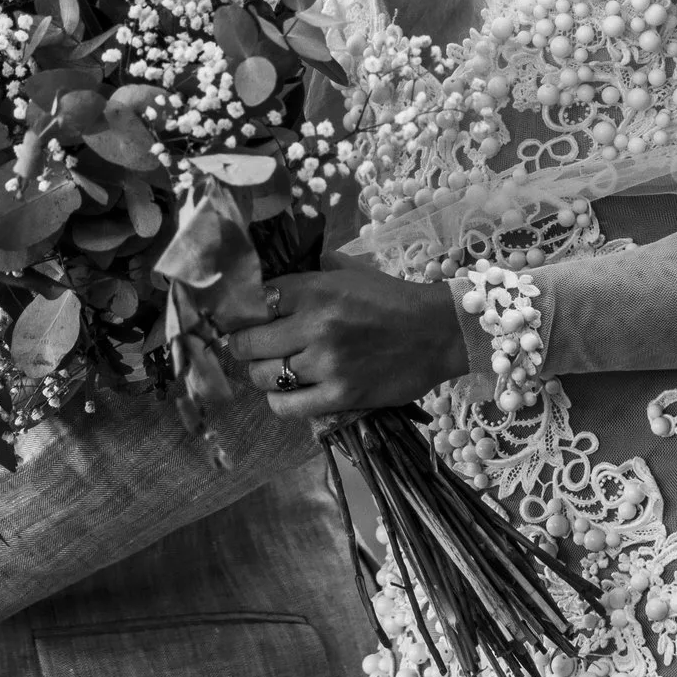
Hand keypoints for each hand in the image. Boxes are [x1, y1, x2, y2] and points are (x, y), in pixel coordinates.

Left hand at [222, 268, 470, 420]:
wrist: (436, 332)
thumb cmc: (391, 299)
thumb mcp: (351, 271)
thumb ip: (312, 269)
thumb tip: (275, 272)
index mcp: (315, 289)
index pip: (253, 303)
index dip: (240, 314)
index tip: (239, 320)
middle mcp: (315, 325)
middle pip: (248, 343)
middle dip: (243, 346)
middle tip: (249, 348)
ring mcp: (327, 363)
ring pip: (264, 376)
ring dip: (261, 374)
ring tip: (270, 370)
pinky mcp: (341, 395)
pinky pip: (287, 406)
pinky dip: (278, 401)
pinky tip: (285, 393)